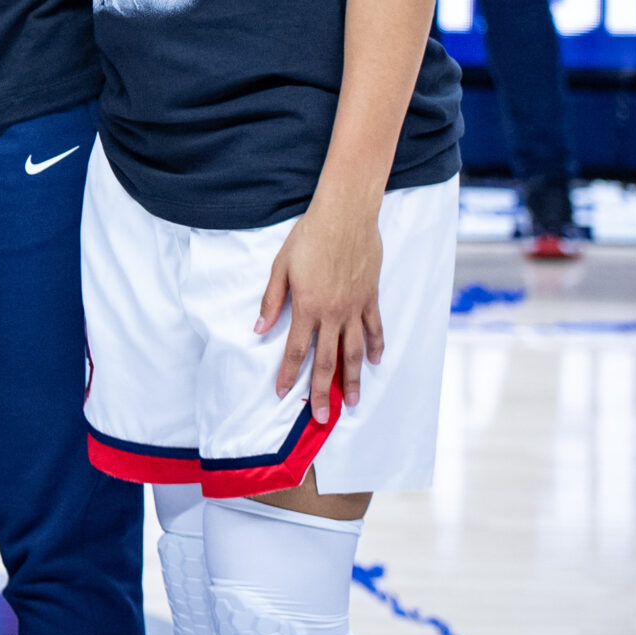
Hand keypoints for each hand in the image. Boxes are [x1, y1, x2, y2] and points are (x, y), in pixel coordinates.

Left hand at [256, 198, 385, 423]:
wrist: (345, 216)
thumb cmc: (308, 237)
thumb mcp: (280, 267)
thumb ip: (271, 301)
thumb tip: (259, 330)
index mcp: (306, 307)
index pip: (295, 350)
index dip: (288, 375)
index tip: (284, 395)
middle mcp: (332, 313)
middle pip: (327, 361)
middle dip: (322, 392)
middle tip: (323, 419)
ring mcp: (354, 307)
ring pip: (354, 351)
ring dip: (352, 379)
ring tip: (351, 402)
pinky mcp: (371, 297)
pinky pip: (375, 328)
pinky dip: (376, 346)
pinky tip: (375, 361)